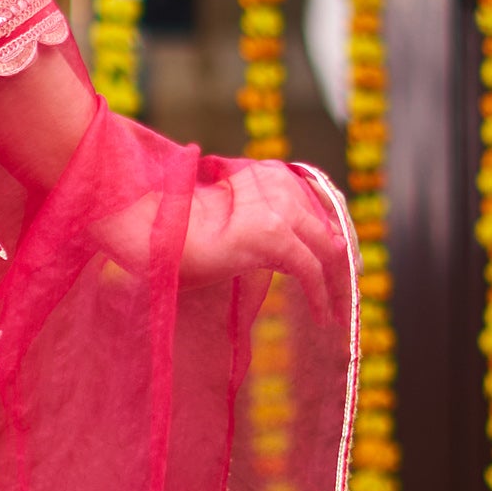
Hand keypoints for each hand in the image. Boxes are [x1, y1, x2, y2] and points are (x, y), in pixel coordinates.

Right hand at [98, 159, 346, 316]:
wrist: (144, 230)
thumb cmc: (172, 231)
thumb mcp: (225, 220)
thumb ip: (258, 222)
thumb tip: (294, 249)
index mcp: (266, 173)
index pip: (318, 203)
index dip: (335, 235)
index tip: (344, 265)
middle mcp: (276, 182)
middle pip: (329, 225)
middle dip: (343, 262)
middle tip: (348, 292)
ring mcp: (274, 207)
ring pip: (327, 249)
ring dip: (338, 283)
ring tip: (338, 312)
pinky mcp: (270, 234)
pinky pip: (309, 268)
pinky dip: (321, 294)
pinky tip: (323, 316)